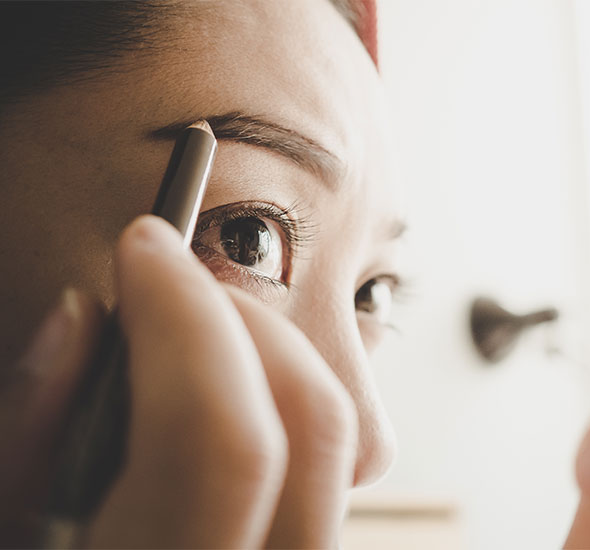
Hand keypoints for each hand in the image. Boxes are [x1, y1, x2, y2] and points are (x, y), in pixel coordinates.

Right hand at [0, 215, 357, 547]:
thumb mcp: (0, 518)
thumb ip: (26, 432)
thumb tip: (89, 321)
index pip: (221, 441)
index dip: (186, 321)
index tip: (148, 249)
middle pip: (316, 430)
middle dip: (247, 325)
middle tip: (178, 286)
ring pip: (343, 449)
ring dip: (272, 360)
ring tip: (196, 339)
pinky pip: (330, 473)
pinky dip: (286, 411)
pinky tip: (224, 402)